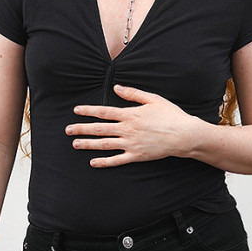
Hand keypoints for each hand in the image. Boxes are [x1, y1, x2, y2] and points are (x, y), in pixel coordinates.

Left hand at [65, 84, 194, 166]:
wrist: (184, 135)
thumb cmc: (171, 115)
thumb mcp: (153, 99)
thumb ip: (133, 93)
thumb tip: (116, 88)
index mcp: (130, 114)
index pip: (104, 112)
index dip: (88, 111)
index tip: (76, 110)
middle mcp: (127, 129)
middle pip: (99, 129)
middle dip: (81, 128)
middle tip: (67, 130)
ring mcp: (131, 144)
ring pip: (104, 144)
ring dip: (88, 144)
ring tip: (75, 144)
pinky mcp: (137, 156)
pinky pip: (117, 160)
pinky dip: (104, 162)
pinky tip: (93, 162)